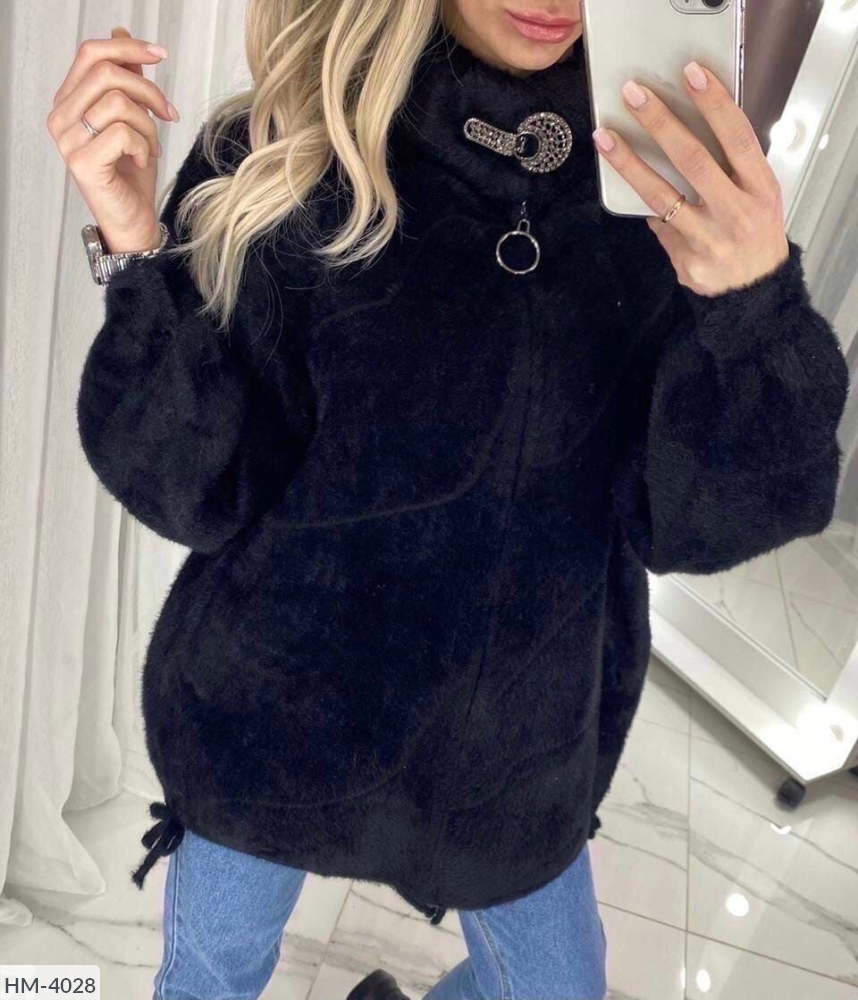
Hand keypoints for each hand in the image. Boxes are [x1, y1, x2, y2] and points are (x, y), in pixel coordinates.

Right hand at [46, 26, 179, 252]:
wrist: (133, 219)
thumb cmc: (131, 173)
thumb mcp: (134, 118)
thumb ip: (126, 80)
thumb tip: (121, 33)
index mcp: (69, 101)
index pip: (91, 53)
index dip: (127, 47)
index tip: (160, 54)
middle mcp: (61, 117)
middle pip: (107, 73)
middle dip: (149, 91)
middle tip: (168, 114)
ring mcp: (68, 140)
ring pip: (118, 103)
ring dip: (149, 124)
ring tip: (151, 146)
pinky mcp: (83, 162)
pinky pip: (122, 133)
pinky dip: (143, 145)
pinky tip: (142, 160)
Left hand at [592, 61, 789, 296]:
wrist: (753, 292)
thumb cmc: (755, 234)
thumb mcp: (760, 196)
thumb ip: (733, 168)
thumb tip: (684, 134)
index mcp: (760, 189)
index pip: (737, 137)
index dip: (715, 104)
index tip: (691, 75)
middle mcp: (736, 212)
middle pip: (693, 160)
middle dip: (660, 123)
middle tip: (634, 95)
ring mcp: (708, 238)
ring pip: (661, 194)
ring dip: (629, 163)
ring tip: (605, 137)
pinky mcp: (685, 259)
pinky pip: (657, 223)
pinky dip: (645, 204)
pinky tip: (628, 185)